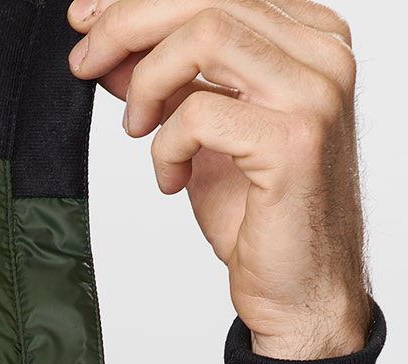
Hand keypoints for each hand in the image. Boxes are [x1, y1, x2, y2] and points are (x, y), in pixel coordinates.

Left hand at [68, 0, 370, 359]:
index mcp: (311, 38)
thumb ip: (166, 85)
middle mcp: (323, 54)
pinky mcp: (294, 140)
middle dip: (128, 22)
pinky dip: (166, 144)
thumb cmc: (260, 218)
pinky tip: (170, 178)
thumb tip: (111, 49)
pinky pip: (200, 111)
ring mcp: (315, 93)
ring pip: (205, 34)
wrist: (301, 292)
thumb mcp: (200, 136)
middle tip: (84, 61)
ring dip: (148, 81)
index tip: (88, 20)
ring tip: (135, 128)